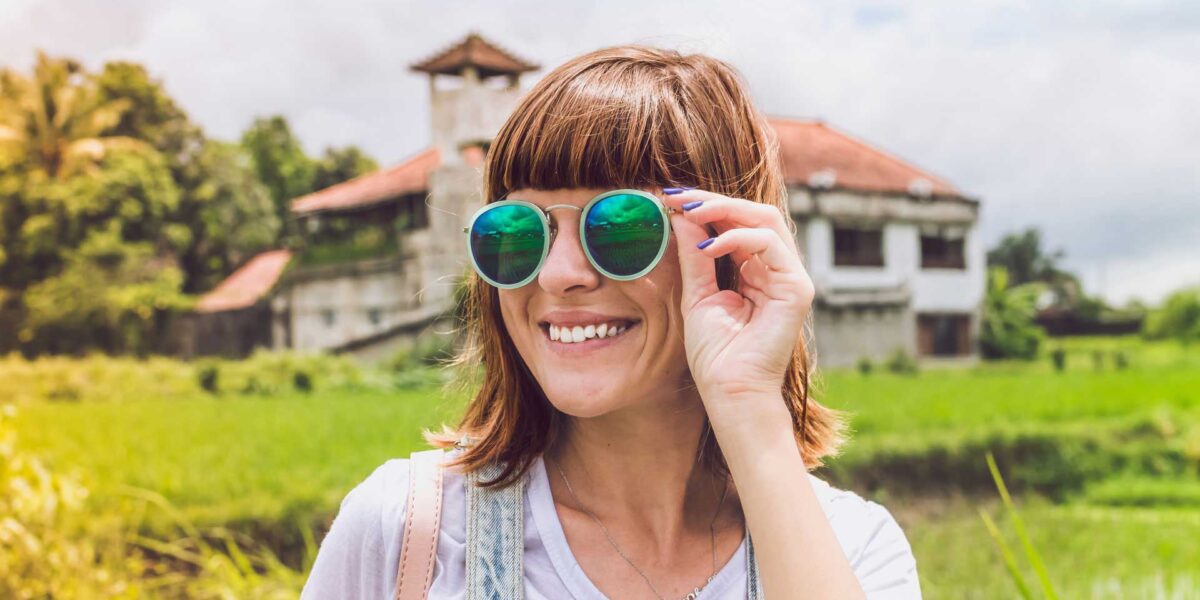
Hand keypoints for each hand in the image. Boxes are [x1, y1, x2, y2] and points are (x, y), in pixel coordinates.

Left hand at [662, 189, 815, 419]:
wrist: (730, 391)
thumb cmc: (715, 354)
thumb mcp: (696, 294)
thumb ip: (694, 255)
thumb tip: (682, 215)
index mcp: (755, 270)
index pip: (736, 223)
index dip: (706, 206)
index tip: (670, 198)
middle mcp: (776, 269)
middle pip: (753, 214)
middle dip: (714, 201)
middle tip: (678, 197)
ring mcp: (790, 277)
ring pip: (766, 220)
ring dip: (725, 210)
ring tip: (690, 213)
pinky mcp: (797, 288)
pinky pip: (771, 245)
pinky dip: (738, 237)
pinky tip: (709, 246)